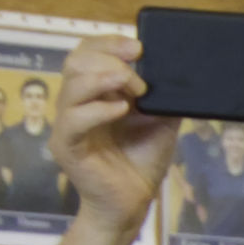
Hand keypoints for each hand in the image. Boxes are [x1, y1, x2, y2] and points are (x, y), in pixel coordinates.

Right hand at [49, 33, 182, 233]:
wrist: (133, 202)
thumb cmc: (141, 160)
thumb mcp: (160, 118)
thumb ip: (162, 93)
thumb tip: (177, 69)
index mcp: (93, 91)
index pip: (87, 52)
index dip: (109, 42)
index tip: (138, 48)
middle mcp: (75, 103)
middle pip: (75, 61)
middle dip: (110, 59)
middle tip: (139, 78)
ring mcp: (67, 124)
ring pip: (72, 85)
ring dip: (107, 80)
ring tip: (135, 93)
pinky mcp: (66, 146)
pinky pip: (73, 119)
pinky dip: (98, 110)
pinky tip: (121, 111)